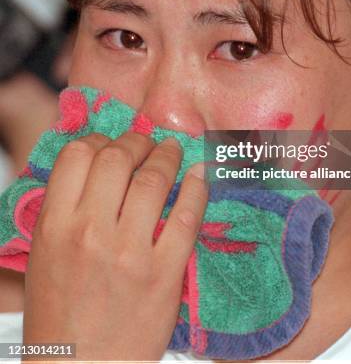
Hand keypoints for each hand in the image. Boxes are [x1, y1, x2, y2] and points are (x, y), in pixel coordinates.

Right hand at [22, 132, 207, 360]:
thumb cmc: (60, 315)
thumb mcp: (45, 256)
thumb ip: (65, 209)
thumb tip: (96, 164)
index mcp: (55, 226)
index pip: (77, 155)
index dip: (99, 140)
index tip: (112, 143)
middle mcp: (90, 232)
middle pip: (118, 158)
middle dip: (137, 141)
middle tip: (148, 141)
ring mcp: (129, 252)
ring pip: (154, 180)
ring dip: (168, 156)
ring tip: (174, 150)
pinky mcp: (163, 273)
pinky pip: (186, 215)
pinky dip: (197, 188)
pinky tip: (199, 175)